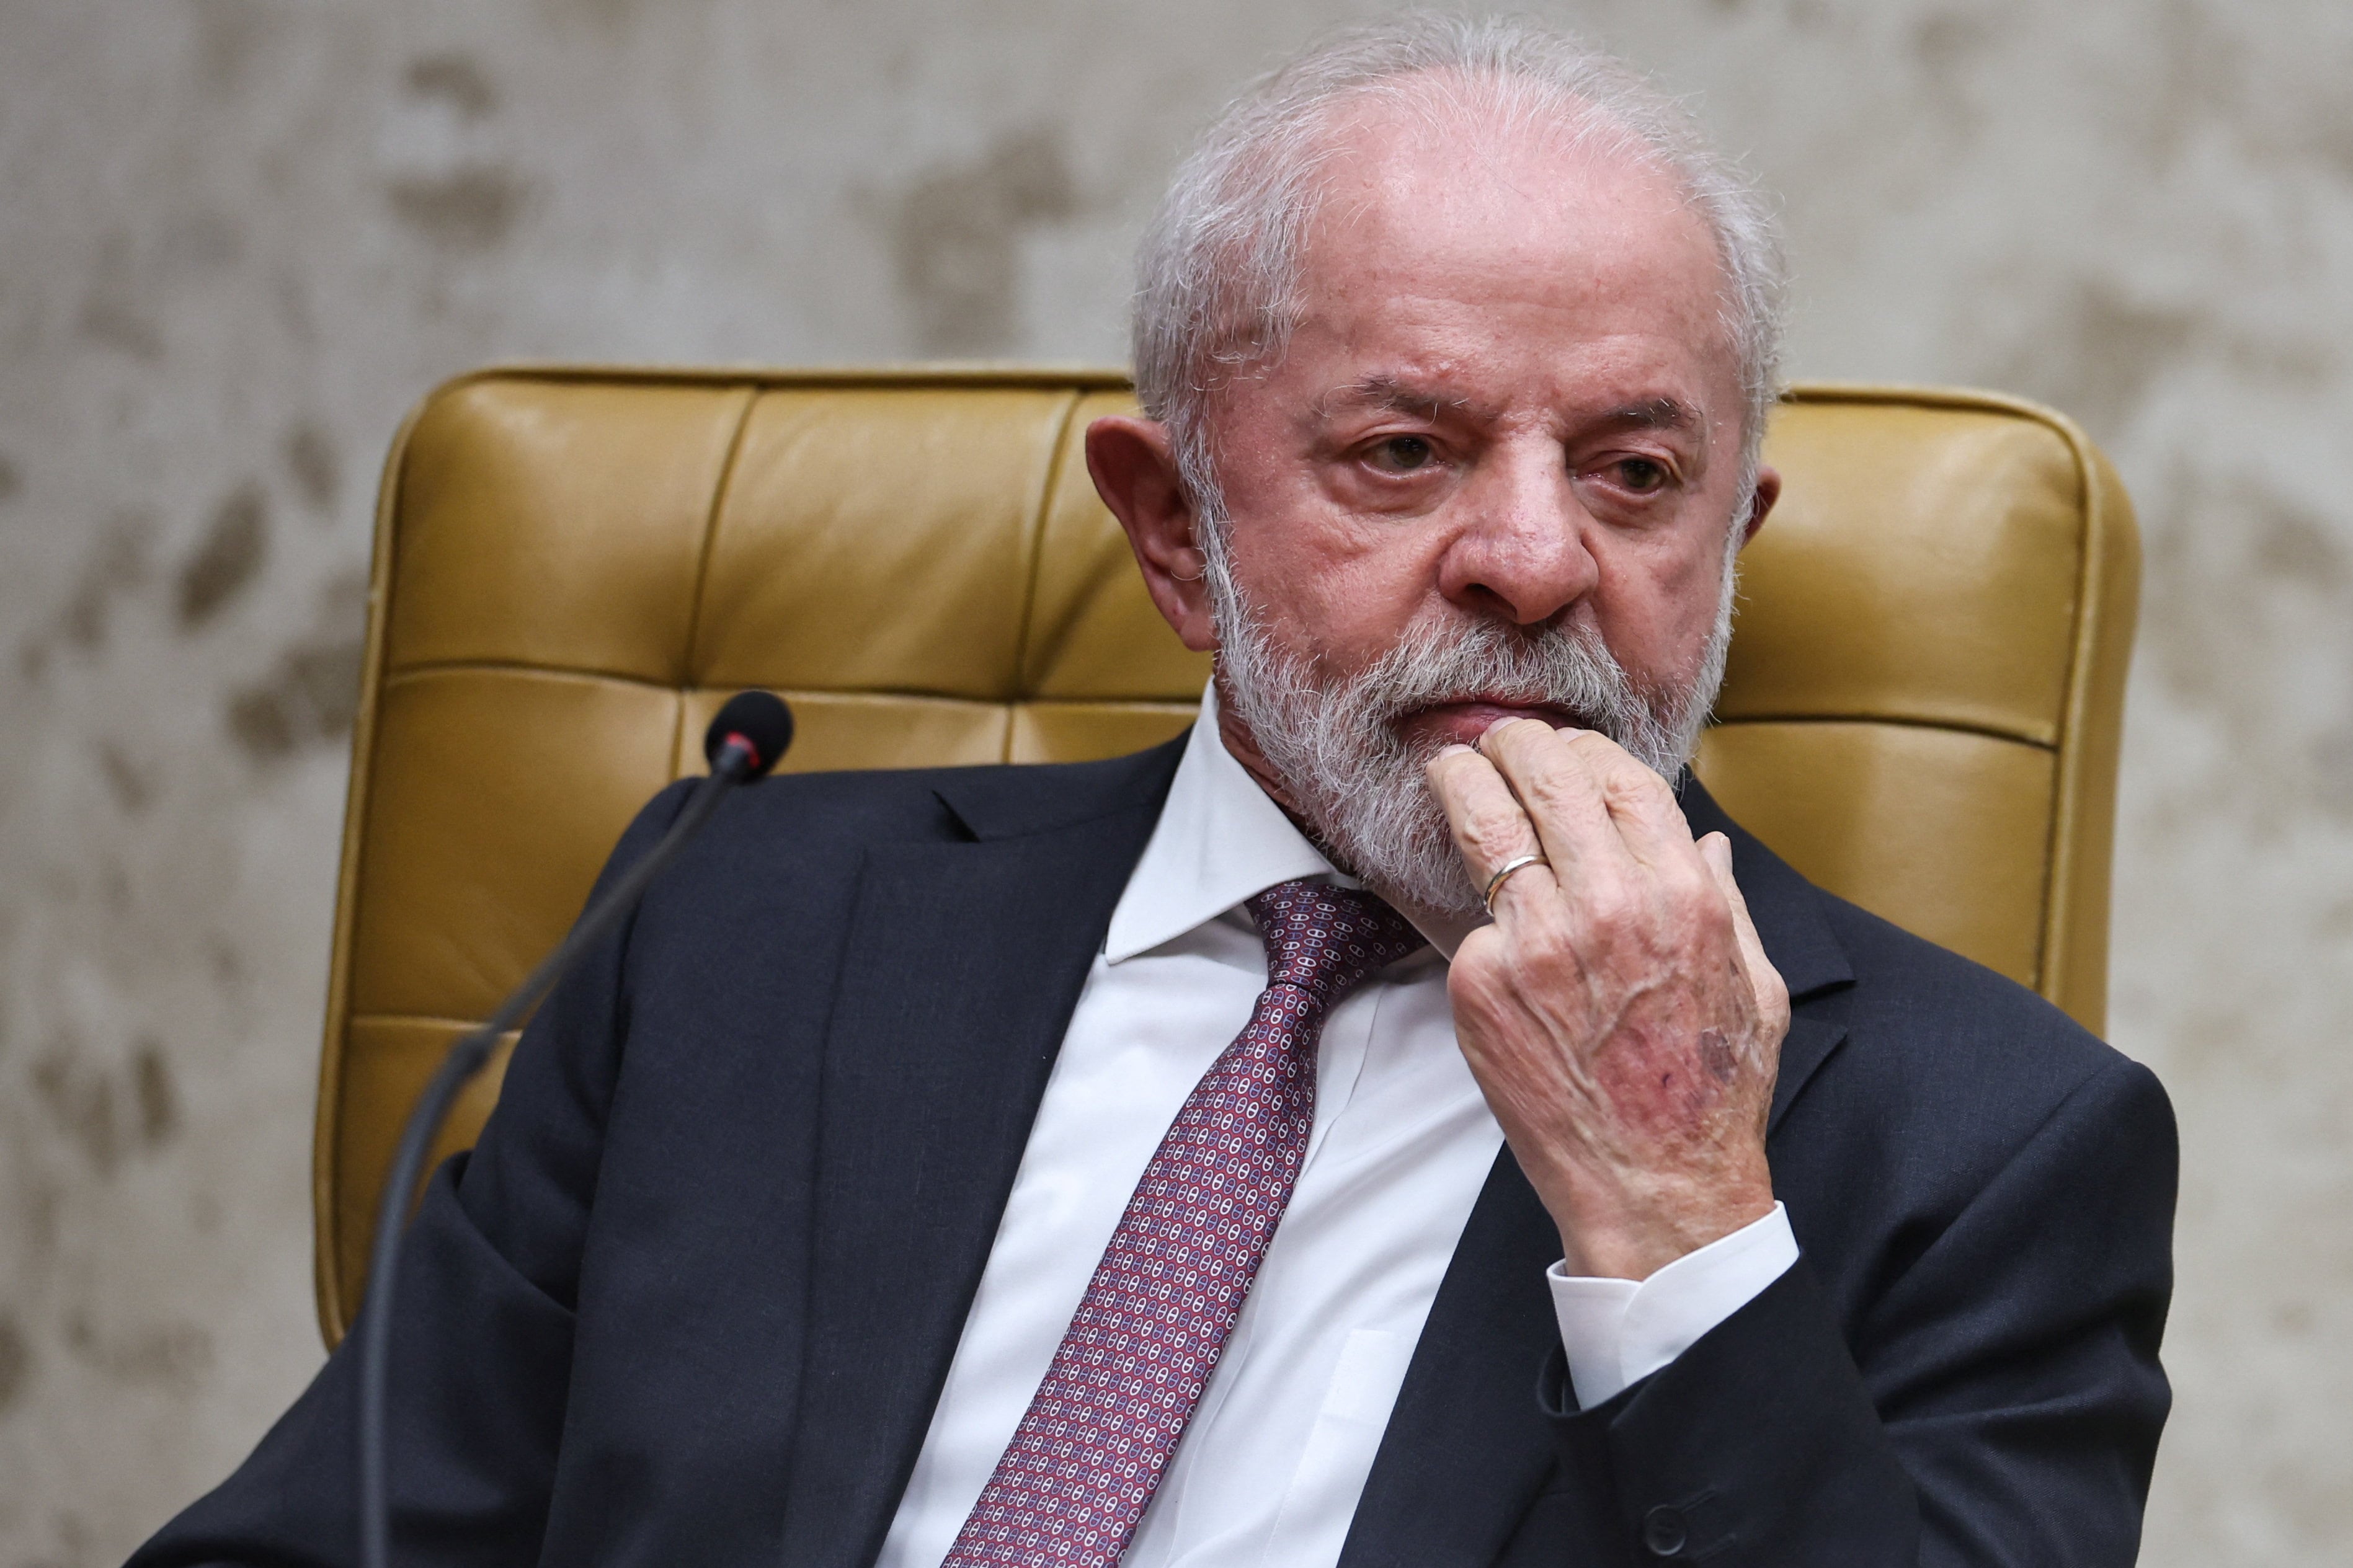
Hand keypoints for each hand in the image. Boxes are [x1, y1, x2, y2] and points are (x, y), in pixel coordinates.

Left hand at [1426, 719, 1790, 1279]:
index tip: (1561, 748)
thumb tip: (1706, 842)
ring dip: (1463, 784)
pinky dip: (1477, 914)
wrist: (1656, 1188)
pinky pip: (1473, 922)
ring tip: (1451, 770)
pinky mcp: (1481, 982)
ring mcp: (1537, 940)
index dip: (1584, 751)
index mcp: (1683, 896)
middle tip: (1493, 741)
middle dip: (1514, 744)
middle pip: (1545, 776)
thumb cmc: (1709, 1095)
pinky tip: (1482, 920)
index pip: (1621, 778)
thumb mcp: (1755, 989)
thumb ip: (1728, 903)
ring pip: (1484, 825)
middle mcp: (1609, 904)